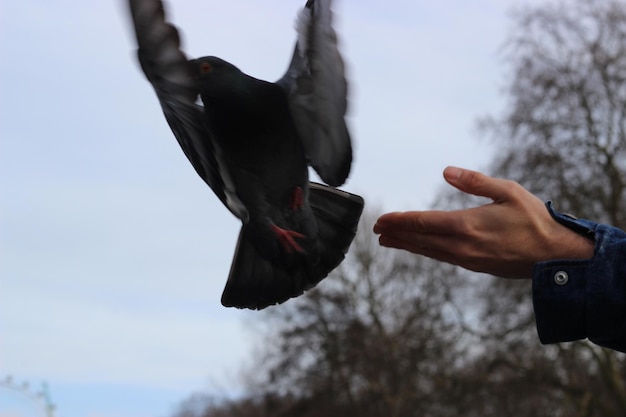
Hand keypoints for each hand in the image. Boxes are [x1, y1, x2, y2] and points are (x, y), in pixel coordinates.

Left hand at [373, 167, 593, 277]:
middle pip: (420, 239)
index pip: (423, 223)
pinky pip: (442, 257)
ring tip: (388, 240)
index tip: (381, 219)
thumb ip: (475, 182)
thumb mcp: (508, 191)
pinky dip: (425, 251)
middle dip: (396, 233)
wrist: (555, 256)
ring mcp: (467, 259)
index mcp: (468, 225)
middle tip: (377, 229)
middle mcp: (462, 246)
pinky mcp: (474, 266)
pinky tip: (419, 248)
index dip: (400, 221)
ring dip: (407, 244)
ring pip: (429, 251)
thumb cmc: (534, 220)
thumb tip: (447, 171)